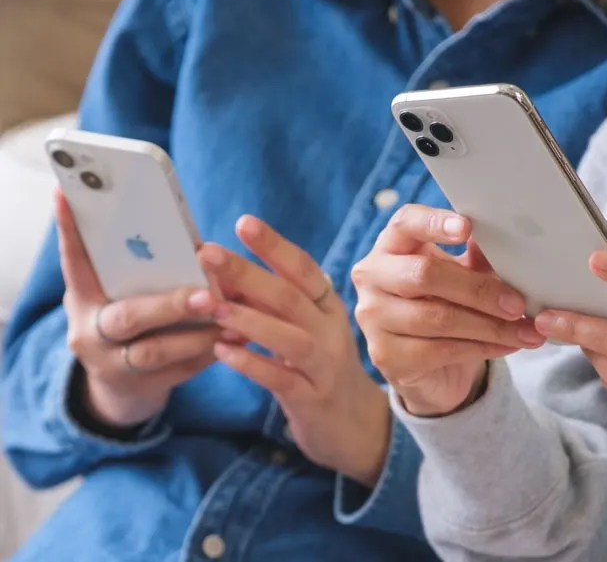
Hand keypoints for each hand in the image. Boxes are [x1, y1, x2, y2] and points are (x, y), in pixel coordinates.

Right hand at [56, 190, 220, 427]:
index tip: (68, 194)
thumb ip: (138, 271)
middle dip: (171, 304)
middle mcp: (89, 332)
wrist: (120, 389)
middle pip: (128, 317)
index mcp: (83, 298)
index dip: (69, 229)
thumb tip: (193, 242)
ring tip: (234, 317)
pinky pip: (181, 371)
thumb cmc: (129, 319)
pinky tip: (238, 339)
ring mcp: (113, 365)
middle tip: (208, 294)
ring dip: (200, 334)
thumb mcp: (117, 294)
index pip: (74, 260)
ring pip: (156, 351)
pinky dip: (211, 353)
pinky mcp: (143, 388)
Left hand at [199, 215, 388, 486]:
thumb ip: (274, 305)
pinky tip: (222, 353)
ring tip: (208, 305)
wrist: (356, 426)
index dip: (275, 246)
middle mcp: (331, 332)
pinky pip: (283, 379)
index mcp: (329, 307)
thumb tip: (223, 275)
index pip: (304, 269)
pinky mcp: (313, 400)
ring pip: (290, 337)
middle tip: (207, 254)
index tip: (243, 223)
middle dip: (247, 273)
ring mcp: (325, 367)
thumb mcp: (306, 330)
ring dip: (248, 318)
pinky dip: (253, 364)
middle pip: (291, 297)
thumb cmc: (320, 369)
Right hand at [352, 204, 544, 417]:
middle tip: (518, 303)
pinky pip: (441, 350)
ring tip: (526, 331)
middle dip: (479, 290)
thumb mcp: (463, 276)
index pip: (406, 223)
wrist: (431, 365)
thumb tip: (504, 245)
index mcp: (392, 245)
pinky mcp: (386, 355)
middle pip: (425, 275)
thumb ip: (477, 260)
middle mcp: (372, 277)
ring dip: (490, 326)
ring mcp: (373, 319)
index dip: (434, 223)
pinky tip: (509, 346)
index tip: (467, 228)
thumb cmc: (446, 305)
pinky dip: (483, 348)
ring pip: (437, 318)